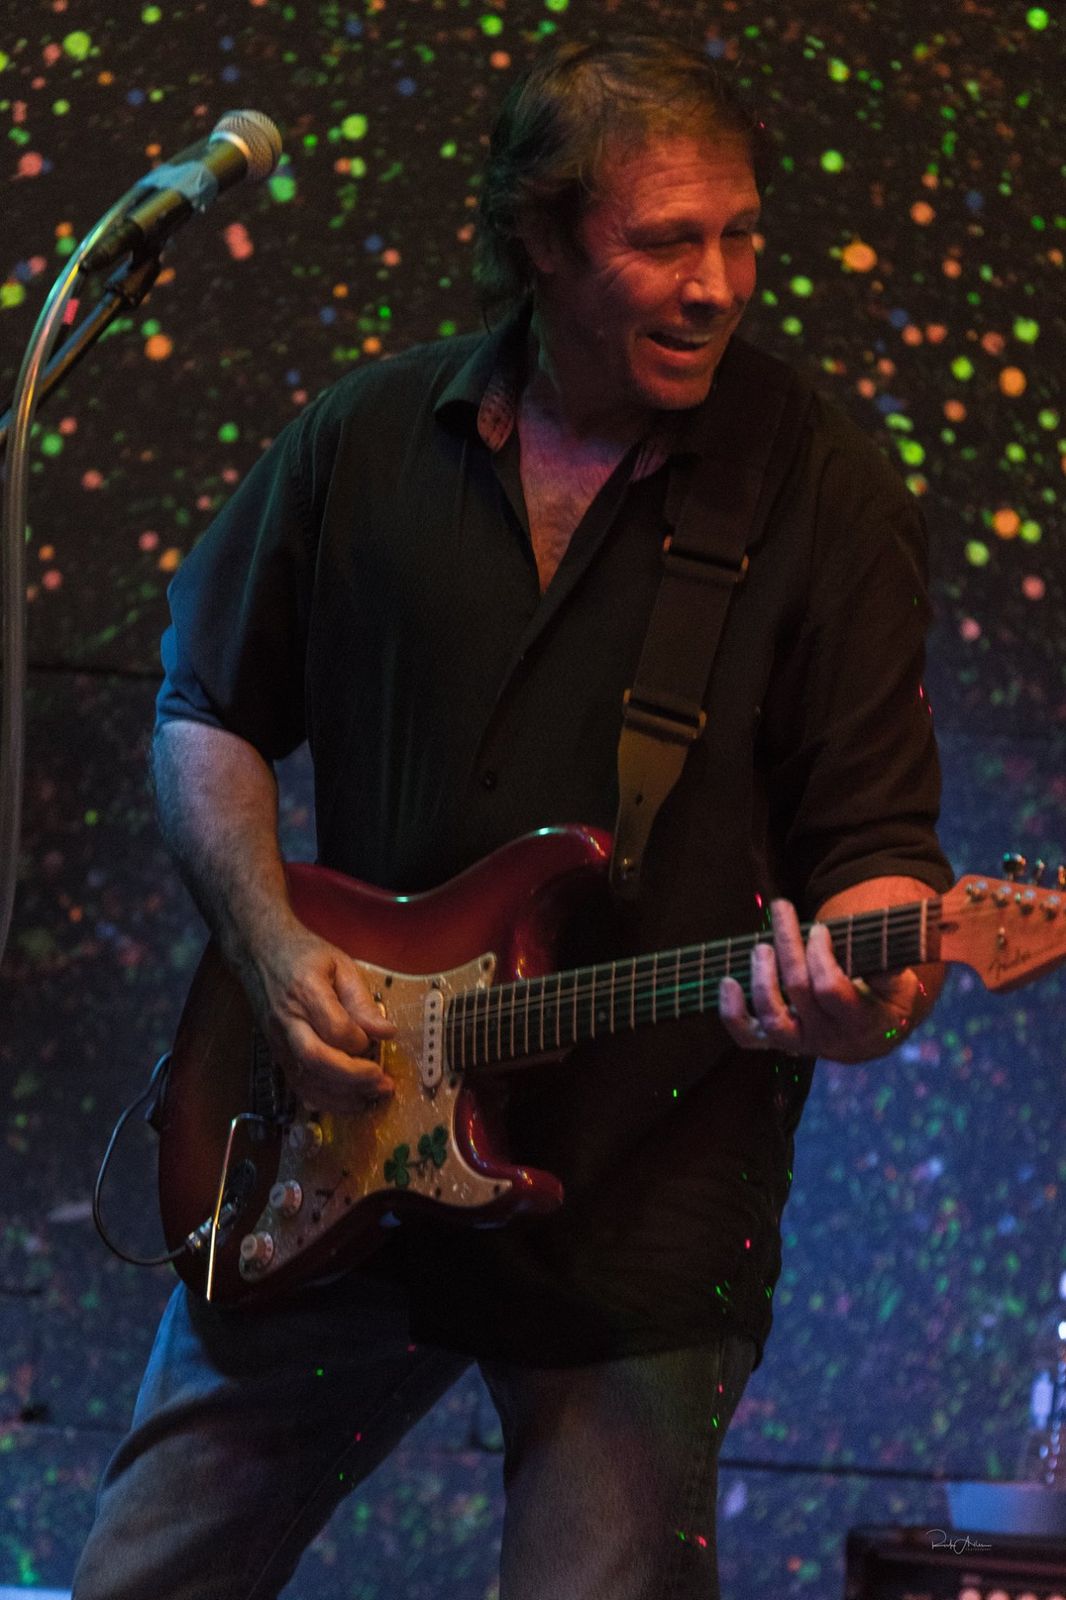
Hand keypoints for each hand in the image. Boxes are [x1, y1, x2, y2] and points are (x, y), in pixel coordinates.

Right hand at [239, 922, 396, 1110]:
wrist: (259, 954)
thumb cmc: (304, 955)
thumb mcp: (340, 964)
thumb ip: (362, 1000)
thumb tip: (386, 1032)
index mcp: (305, 990)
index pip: (334, 1027)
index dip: (361, 1040)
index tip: (378, 1038)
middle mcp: (288, 1020)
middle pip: (316, 1059)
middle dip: (353, 1077)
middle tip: (382, 1082)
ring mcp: (279, 1041)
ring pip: (305, 1080)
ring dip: (342, 1096)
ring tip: (372, 1096)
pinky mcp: (277, 1055)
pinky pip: (298, 1086)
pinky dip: (324, 1100)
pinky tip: (348, 1101)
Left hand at [718, 899, 925, 1062]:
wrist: (868, 1036)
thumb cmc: (883, 998)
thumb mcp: (898, 985)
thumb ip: (891, 970)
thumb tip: (886, 959)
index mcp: (858, 1021)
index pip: (829, 988)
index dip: (820, 955)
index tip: (819, 928)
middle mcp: (826, 1037)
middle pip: (797, 990)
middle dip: (788, 944)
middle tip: (783, 912)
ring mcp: (798, 1042)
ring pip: (771, 1017)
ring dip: (761, 977)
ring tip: (761, 946)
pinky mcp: (776, 1042)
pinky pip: (747, 1036)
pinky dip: (732, 1013)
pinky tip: (727, 982)